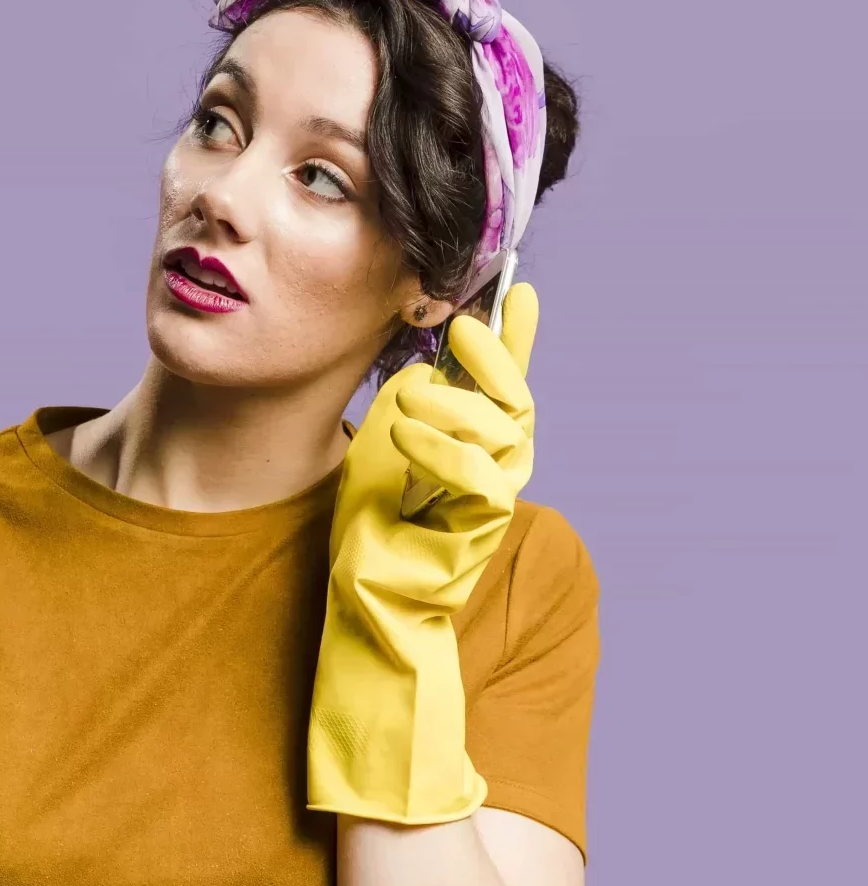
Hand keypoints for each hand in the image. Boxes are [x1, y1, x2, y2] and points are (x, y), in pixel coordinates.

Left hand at [393, 281, 536, 540]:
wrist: (364, 593)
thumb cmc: (371, 526)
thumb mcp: (377, 446)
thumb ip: (407, 405)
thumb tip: (426, 368)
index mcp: (473, 443)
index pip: (504, 384)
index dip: (516, 340)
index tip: (519, 292)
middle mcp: (494, 467)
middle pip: (518, 401)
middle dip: (496, 357)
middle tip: (461, 328)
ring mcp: (493, 499)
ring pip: (503, 433)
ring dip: (454, 406)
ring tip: (406, 402)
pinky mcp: (482, 530)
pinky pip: (481, 479)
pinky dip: (443, 450)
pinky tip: (404, 435)